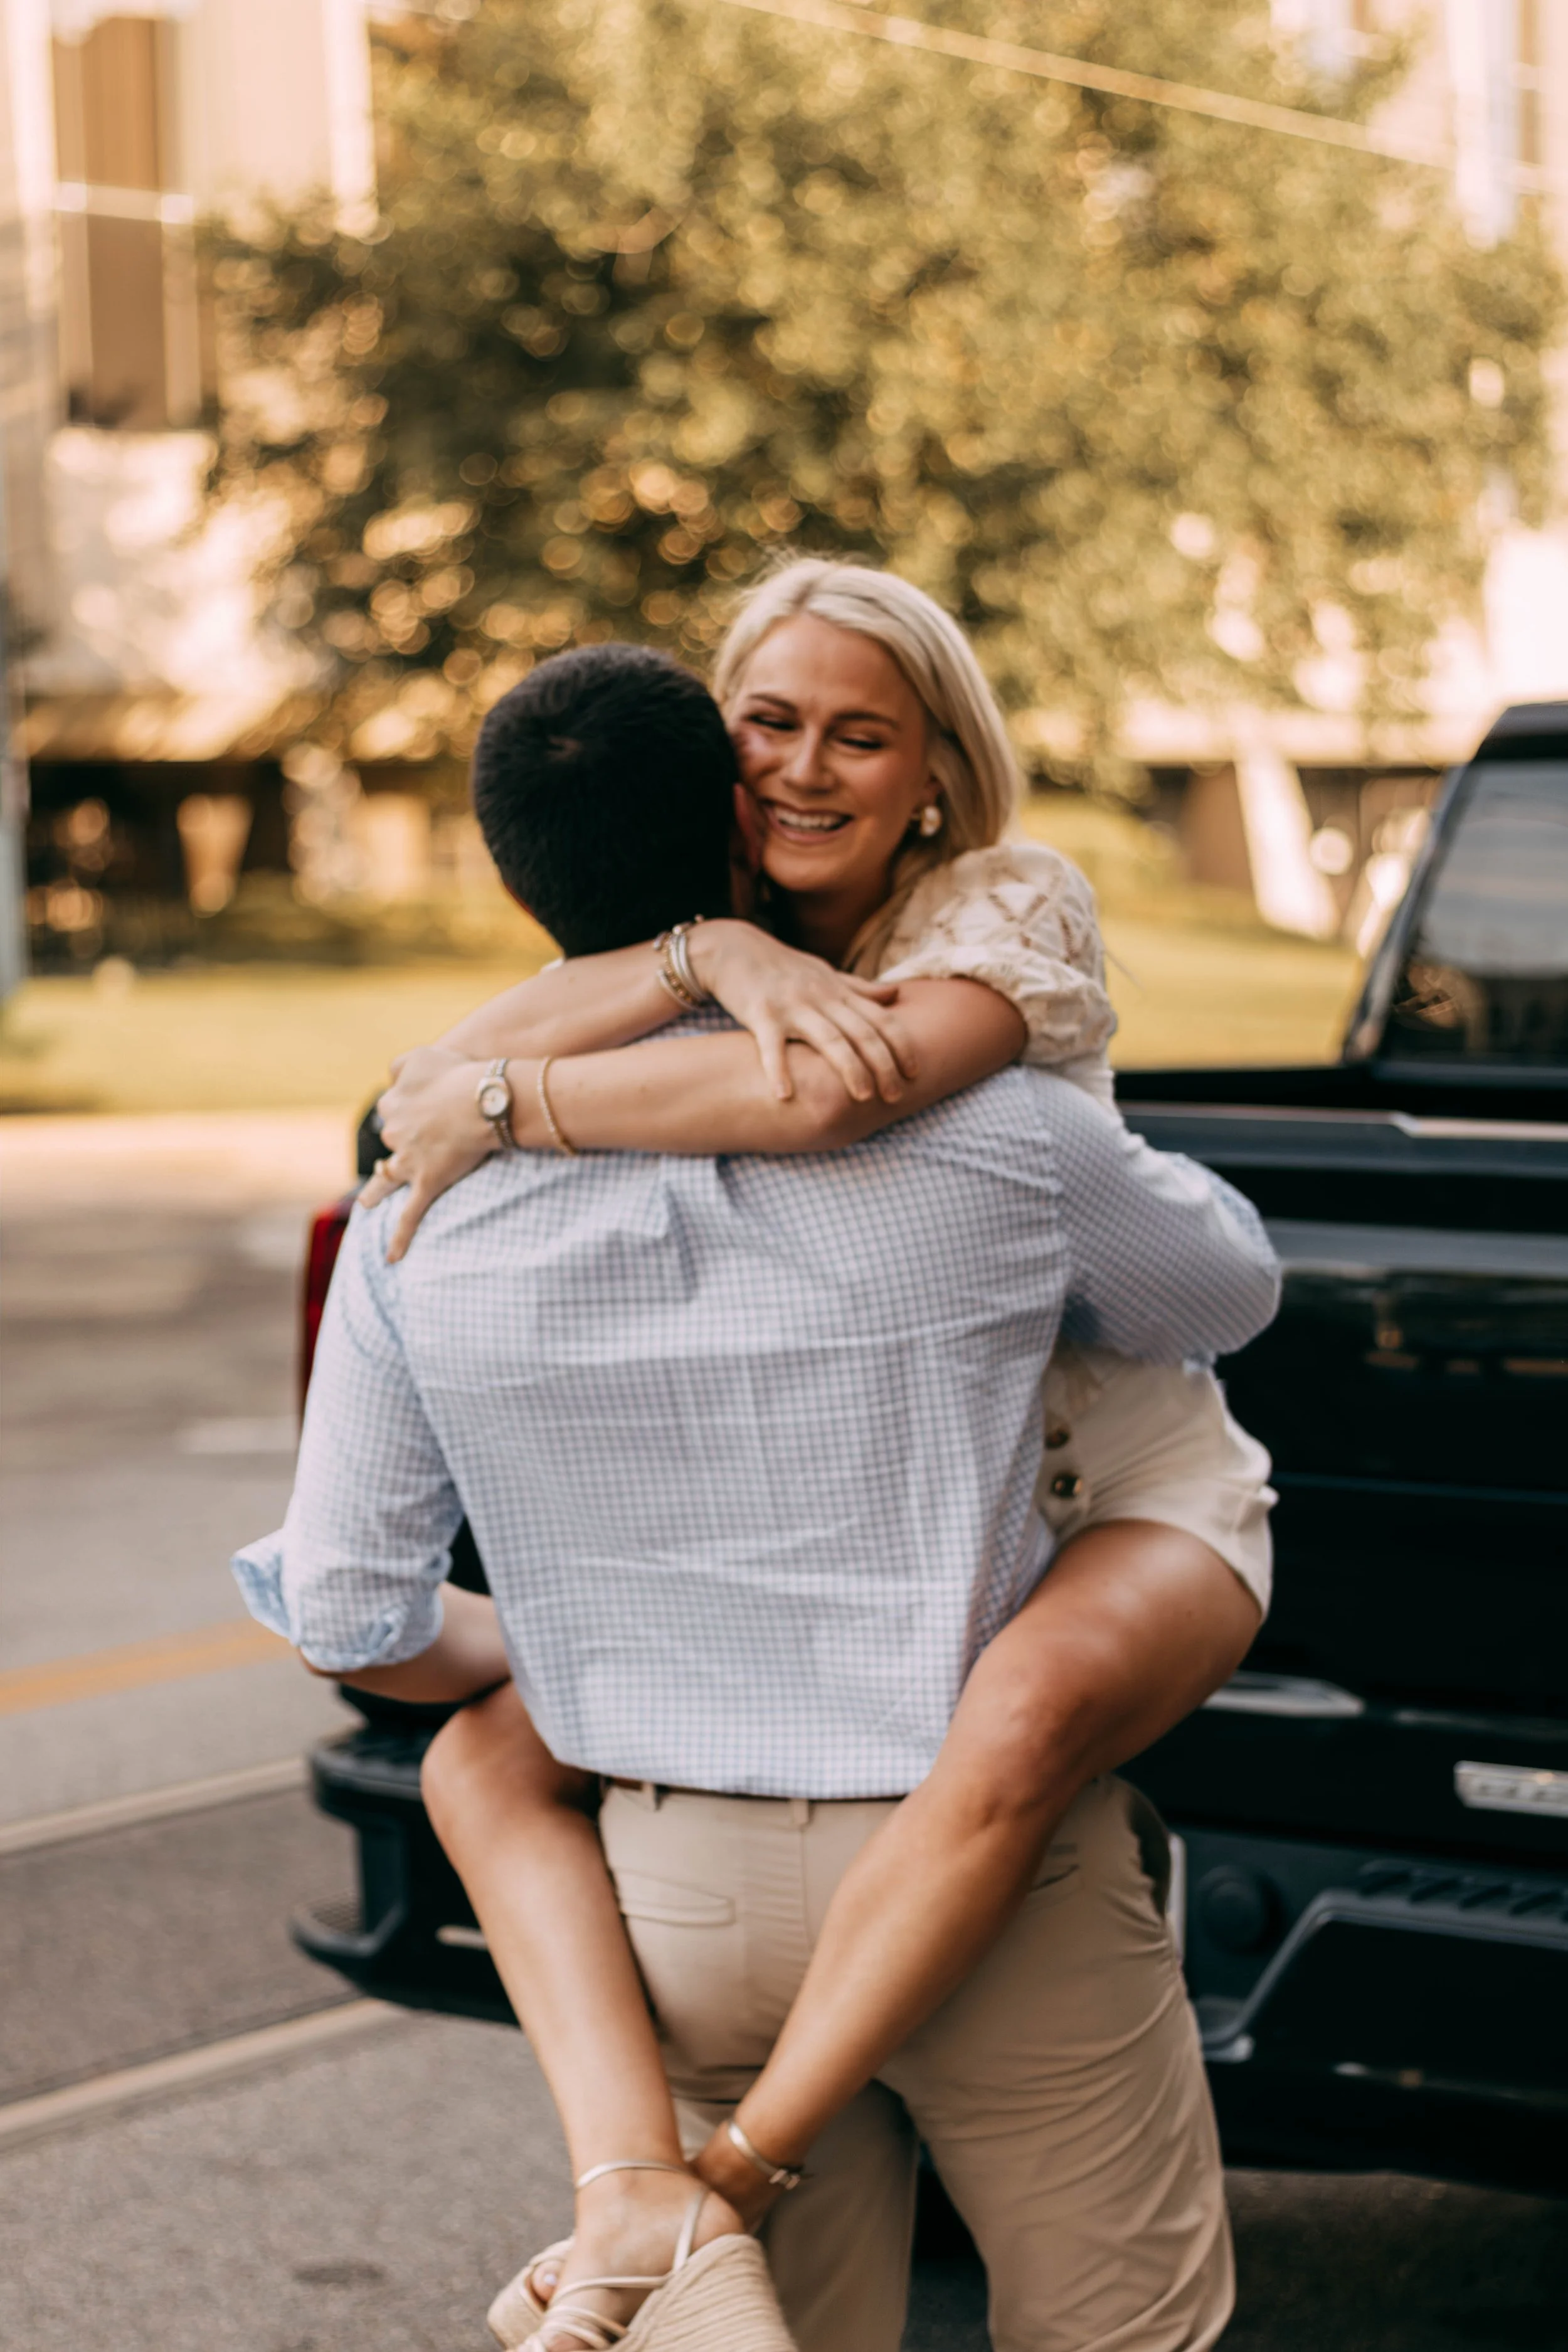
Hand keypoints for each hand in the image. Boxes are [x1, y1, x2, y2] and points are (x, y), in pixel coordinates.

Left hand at [359, 1044, 496, 1261]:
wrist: (482, 1100)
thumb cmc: (458, 1073)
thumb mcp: (423, 1055)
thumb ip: (400, 1066)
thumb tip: (389, 1078)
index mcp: (392, 1103)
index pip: (391, 1107)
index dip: (409, 1108)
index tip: (426, 1108)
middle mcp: (394, 1133)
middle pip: (391, 1140)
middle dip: (401, 1143)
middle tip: (422, 1143)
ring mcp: (408, 1162)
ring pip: (385, 1180)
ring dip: (376, 1192)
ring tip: (368, 1203)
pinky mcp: (427, 1185)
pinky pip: (410, 1217)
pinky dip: (399, 1239)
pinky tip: (391, 1258)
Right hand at [687, 919, 917, 1102]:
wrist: (732, 948)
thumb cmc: (782, 966)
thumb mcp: (825, 973)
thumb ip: (859, 988)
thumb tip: (896, 995)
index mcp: (838, 991)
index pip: (881, 1019)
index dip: (901, 1045)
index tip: (915, 1072)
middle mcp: (821, 997)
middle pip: (862, 1033)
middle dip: (883, 1065)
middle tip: (895, 1096)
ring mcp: (792, 1005)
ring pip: (829, 1039)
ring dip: (849, 1069)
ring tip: (864, 1097)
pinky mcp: (760, 1013)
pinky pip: (772, 1045)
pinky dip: (778, 1070)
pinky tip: (784, 1096)